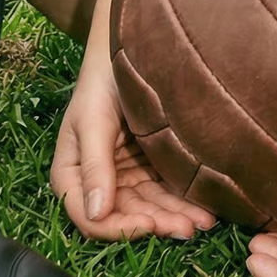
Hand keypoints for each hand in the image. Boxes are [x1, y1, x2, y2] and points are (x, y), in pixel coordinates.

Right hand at [51, 52, 215, 241]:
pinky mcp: (148, 166)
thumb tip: (96, 213)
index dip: (118, 227)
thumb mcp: (93, 120)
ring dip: (174, 217)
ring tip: (204, 221)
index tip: (147, 224)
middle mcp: (98, 181)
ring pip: (149, 206)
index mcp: (72, 174)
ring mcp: (124, 175)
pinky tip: (204, 209)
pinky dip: (182, 201)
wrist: (125, 49)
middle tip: (188, 227)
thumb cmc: (101, 81)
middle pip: (126, 214)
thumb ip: (95, 165)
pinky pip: (164, 190)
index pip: (89, 216)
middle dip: (157, 222)